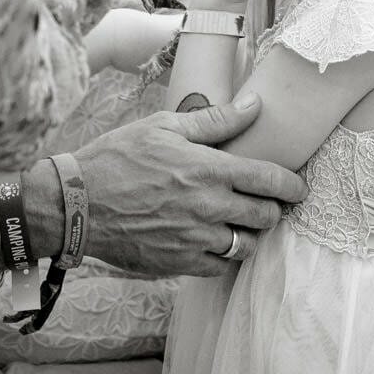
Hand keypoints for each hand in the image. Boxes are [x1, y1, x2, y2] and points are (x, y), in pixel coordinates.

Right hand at [72, 94, 306, 275]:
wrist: (74, 204)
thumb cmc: (117, 158)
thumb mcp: (165, 126)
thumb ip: (215, 120)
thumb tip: (254, 105)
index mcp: (208, 170)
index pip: (269, 180)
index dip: (292, 185)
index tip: (299, 187)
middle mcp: (207, 208)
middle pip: (265, 216)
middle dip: (273, 209)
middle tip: (268, 203)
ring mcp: (193, 239)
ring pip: (245, 246)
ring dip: (250, 235)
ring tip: (242, 224)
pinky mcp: (177, 264)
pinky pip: (218, 267)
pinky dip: (223, 256)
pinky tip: (215, 242)